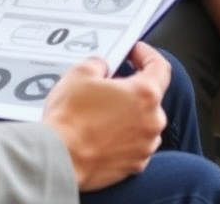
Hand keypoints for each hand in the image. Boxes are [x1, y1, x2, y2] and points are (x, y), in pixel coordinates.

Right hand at [41, 42, 169, 190]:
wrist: (59, 159)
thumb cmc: (70, 120)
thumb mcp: (81, 72)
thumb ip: (100, 64)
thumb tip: (103, 68)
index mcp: (145, 95)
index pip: (160, 67)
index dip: (147, 55)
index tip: (136, 52)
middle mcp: (151, 122)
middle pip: (150, 96)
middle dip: (131, 87)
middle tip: (109, 83)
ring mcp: (144, 147)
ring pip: (143, 121)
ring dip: (128, 113)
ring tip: (101, 110)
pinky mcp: (134, 166)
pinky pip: (134, 143)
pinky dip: (122, 135)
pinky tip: (100, 132)